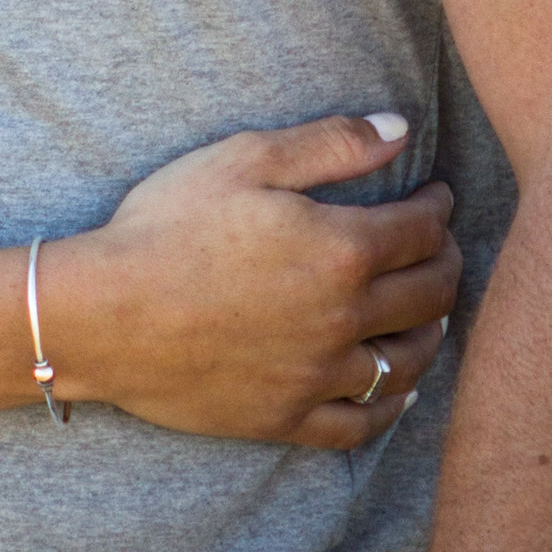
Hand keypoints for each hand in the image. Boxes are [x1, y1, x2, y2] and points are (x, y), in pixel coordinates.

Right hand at [54, 117, 458, 448]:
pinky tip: (399, 390)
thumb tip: (400, 129)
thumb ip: (330, 144)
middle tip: (441, 248)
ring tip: (431, 316)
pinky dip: (392, 406)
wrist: (104, 315)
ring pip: (408, 362)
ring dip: (431, 333)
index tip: (436, 195)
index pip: (423, 229)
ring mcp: (319, 374)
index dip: (438, 206)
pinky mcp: (288, 417)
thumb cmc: (166, 227)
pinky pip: (362, 423)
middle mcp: (346, 318)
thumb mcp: (243, 160)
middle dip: (447, 264)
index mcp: (343, 250)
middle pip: (431, 295)